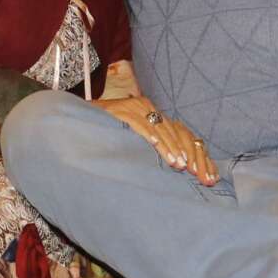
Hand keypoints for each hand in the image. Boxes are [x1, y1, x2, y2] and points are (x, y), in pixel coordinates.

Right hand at [93, 95, 216, 185]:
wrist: (82, 115)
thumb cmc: (108, 129)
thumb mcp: (133, 133)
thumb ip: (150, 141)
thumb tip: (173, 163)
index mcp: (152, 112)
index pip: (176, 131)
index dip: (186, 149)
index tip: (195, 168)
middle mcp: (146, 106)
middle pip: (171, 131)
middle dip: (181, 152)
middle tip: (190, 170)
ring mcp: (134, 107)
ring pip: (157, 129)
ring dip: (168, 147)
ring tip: (176, 163)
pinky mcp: (121, 110)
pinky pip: (138, 124)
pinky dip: (148, 135)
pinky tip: (156, 146)